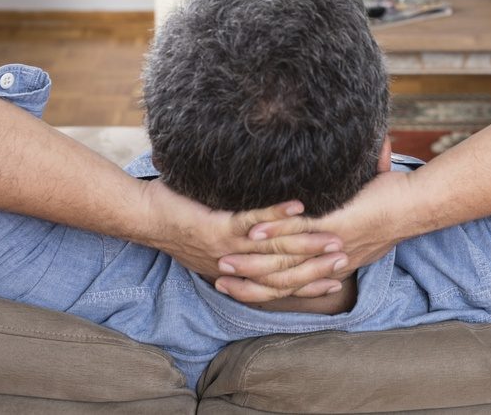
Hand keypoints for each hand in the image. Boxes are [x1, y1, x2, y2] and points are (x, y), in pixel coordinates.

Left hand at [138, 179, 346, 292]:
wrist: (144, 218)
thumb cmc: (179, 223)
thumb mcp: (212, 243)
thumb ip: (239, 243)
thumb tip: (263, 239)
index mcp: (235, 273)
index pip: (280, 285)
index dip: (309, 284)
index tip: (337, 278)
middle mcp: (234, 266)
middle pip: (284, 272)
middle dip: (317, 266)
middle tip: (346, 258)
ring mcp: (227, 248)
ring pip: (274, 250)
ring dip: (307, 242)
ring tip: (334, 235)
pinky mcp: (217, 227)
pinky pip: (253, 221)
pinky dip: (278, 214)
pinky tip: (299, 205)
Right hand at [215, 170, 414, 298]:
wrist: (416, 205)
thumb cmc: (391, 206)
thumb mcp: (361, 221)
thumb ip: (342, 221)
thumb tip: (330, 218)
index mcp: (334, 266)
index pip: (290, 285)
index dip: (262, 289)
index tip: (235, 286)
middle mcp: (330, 263)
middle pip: (281, 282)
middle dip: (247, 283)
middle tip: (218, 281)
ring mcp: (331, 246)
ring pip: (284, 262)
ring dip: (251, 263)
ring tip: (224, 260)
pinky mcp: (335, 227)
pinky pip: (297, 234)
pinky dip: (273, 233)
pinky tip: (250, 233)